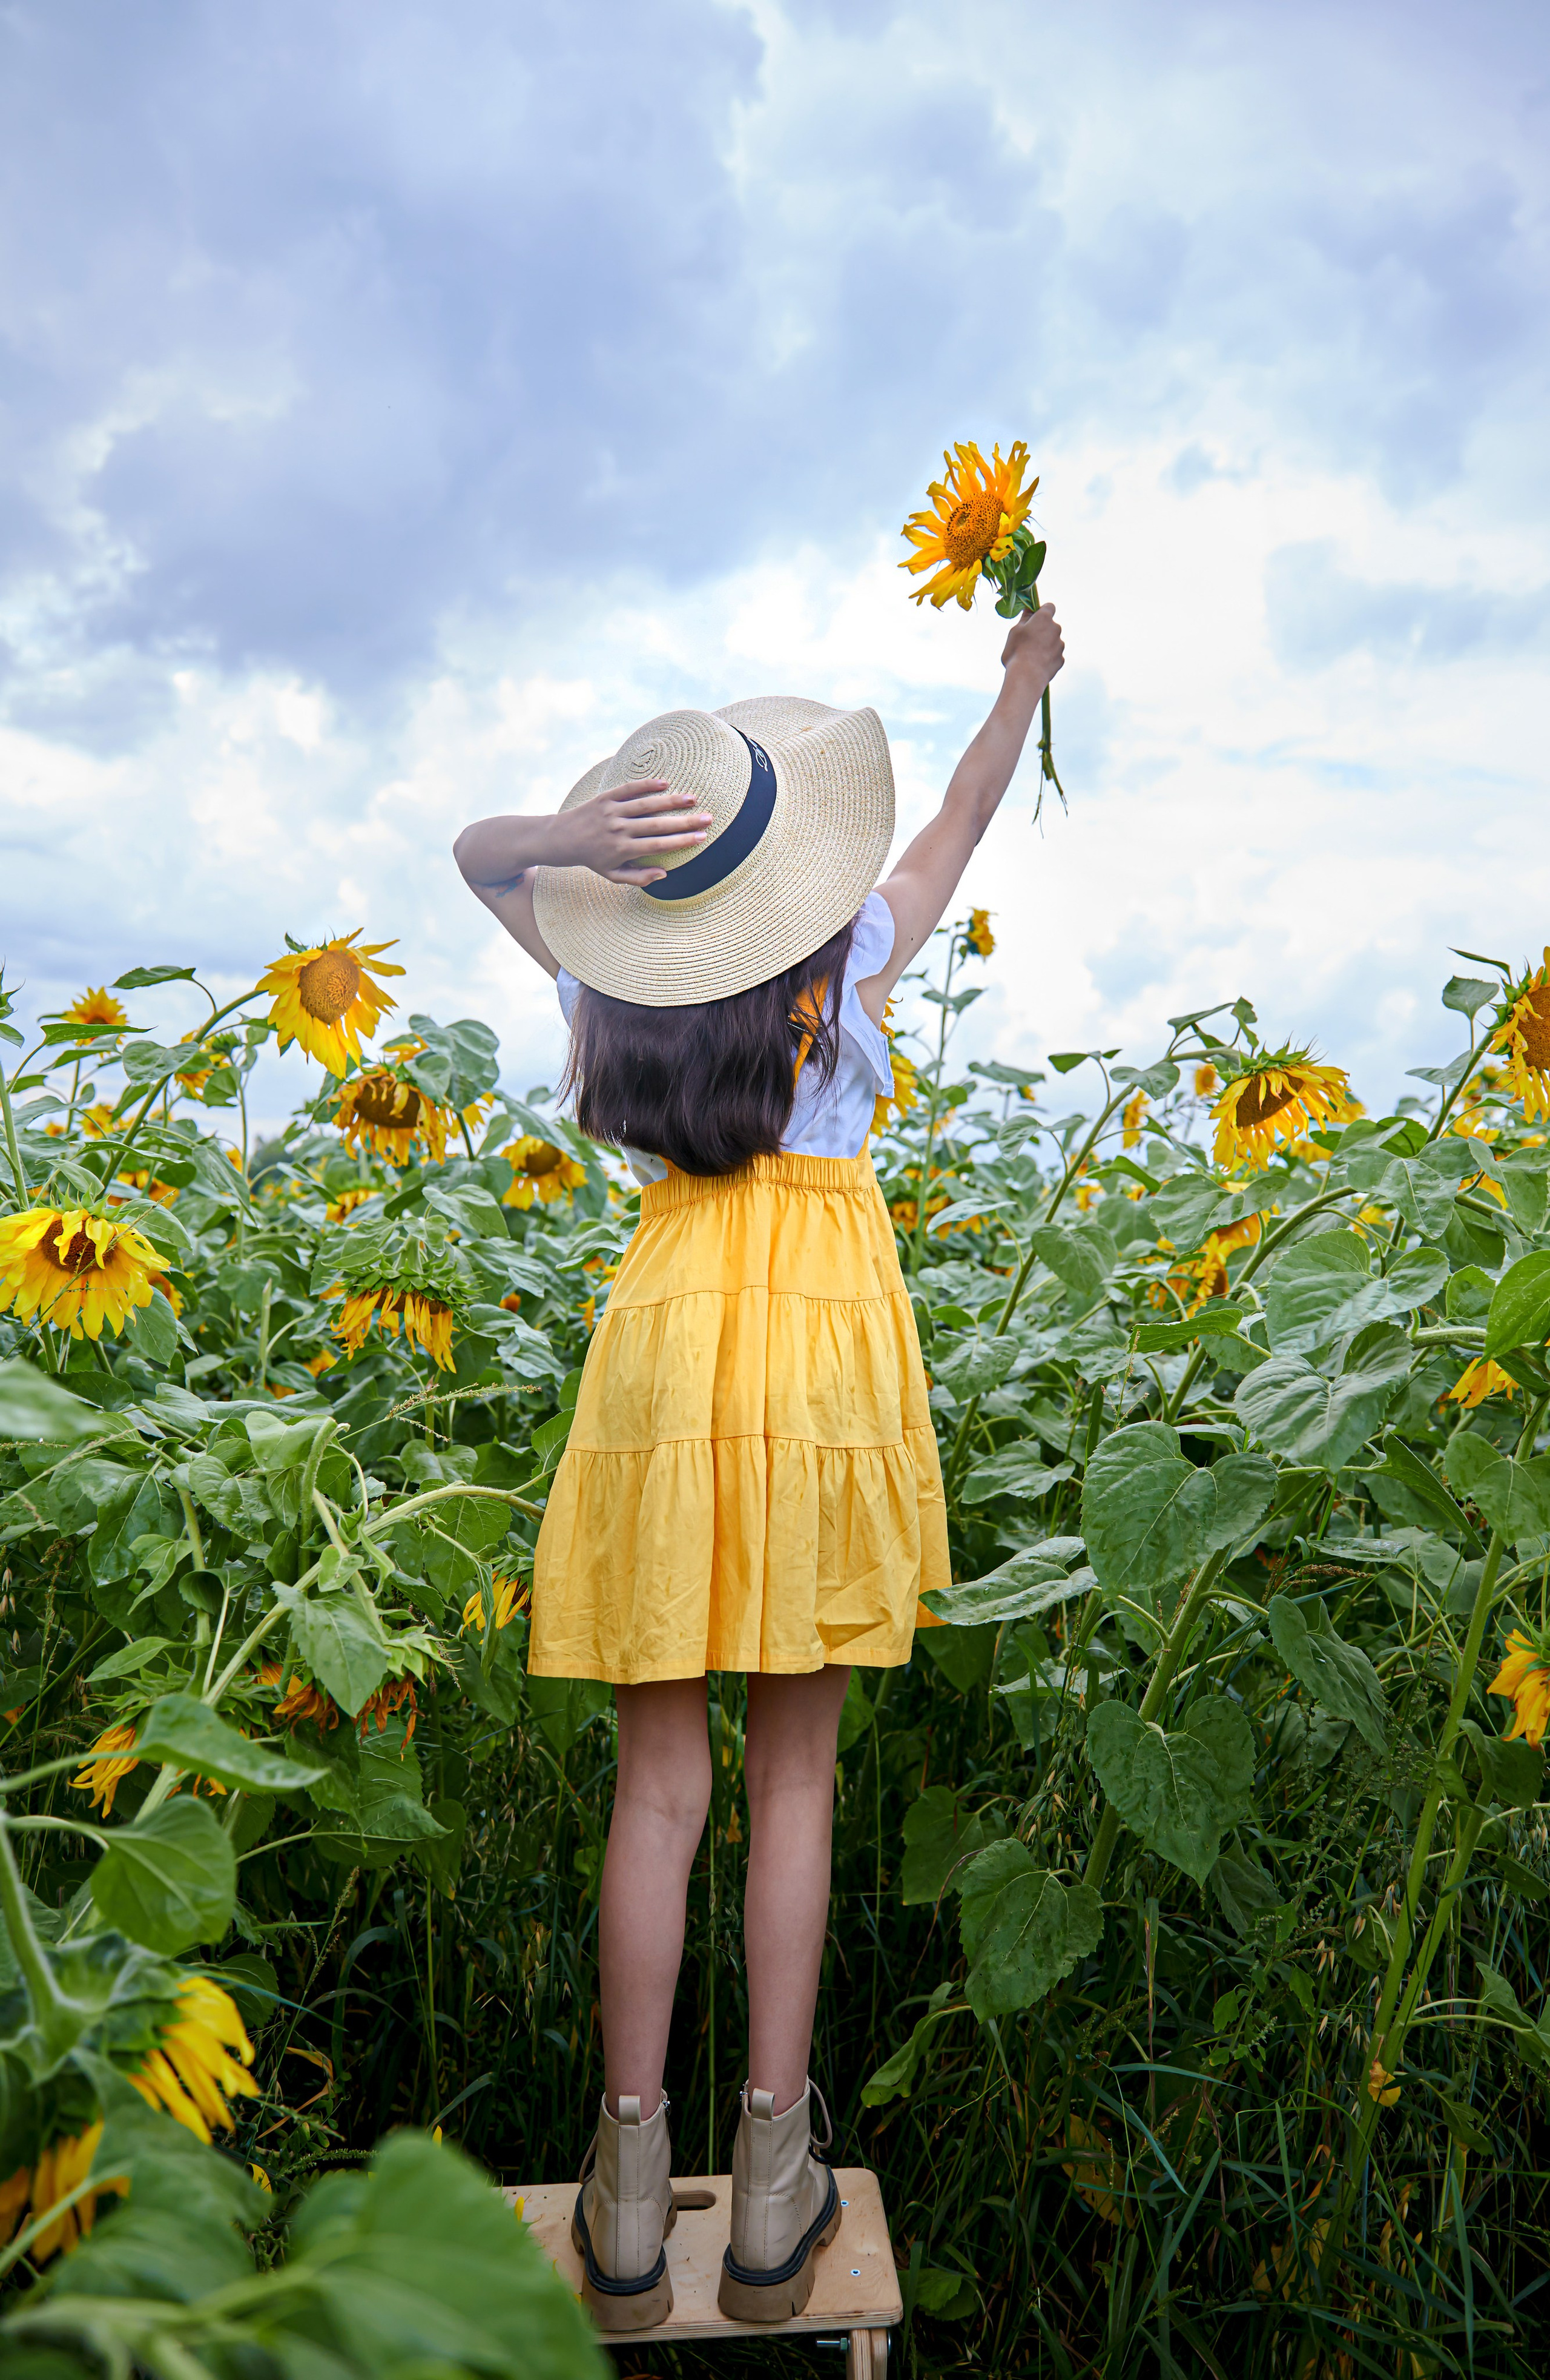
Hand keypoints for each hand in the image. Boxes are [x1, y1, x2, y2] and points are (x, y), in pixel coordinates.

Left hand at [556, 779, 712, 886]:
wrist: (562, 839)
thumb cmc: (593, 859)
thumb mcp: (613, 876)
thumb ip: (639, 878)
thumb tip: (664, 873)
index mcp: (623, 850)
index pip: (659, 845)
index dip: (682, 841)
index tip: (702, 837)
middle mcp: (619, 830)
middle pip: (658, 825)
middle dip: (685, 822)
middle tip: (708, 817)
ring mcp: (612, 811)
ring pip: (646, 805)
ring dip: (671, 800)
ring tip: (693, 798)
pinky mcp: (605, 797)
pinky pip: (629, 789)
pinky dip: (646, 785)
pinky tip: (665, 783)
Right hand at [1000, 601, 1063, 684]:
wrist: (1026, 677)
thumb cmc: (1017, 651)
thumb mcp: (1015, 631)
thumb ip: (1024, 619)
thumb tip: (1029, 610)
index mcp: (1044, 618)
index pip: (1049, 607)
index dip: (1041, 612)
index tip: (1032, 619)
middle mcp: (1056, 629)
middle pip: (1050, 626)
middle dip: (1042, 631)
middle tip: (1027, 641)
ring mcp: (1060, 645)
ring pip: (1052, 641)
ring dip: (1045, 645)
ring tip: (1030, 657)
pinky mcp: (1061, 659)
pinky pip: (1054, 655)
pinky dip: (1047, 658)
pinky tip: (1036, 665)